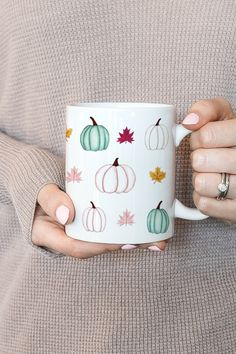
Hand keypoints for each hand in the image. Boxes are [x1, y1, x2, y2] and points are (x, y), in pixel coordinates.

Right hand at [32, 184, 167, 258]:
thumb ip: (50, 199)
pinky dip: (126, 222)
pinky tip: (148, 219)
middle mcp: (70, 235)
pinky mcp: (91, 215)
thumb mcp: (38, 188)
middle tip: (157, 242)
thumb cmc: (34, 180)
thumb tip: (68, 215)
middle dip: (129, 245)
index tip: (125, 241)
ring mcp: (82, 226)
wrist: (34, 174)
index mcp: (53, 236)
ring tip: (161, 233)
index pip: (80, 248)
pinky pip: (108, 222)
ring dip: (134, 236)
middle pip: (101, 245)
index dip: (103, 246)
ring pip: (108, 235)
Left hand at [182, 97, 235, 223]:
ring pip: (202, 183)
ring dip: (200, 179)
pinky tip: (214, 191)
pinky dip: (202, 198)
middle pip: (201, 160)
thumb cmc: (230, 142)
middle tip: (206, 159)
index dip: (198, 138)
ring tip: (212, 175)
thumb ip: (207, 109)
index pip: (207, 136)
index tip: (204, 140)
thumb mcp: (224, 117)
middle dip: (197, 159)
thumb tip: (189, 120)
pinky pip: (204, 204)